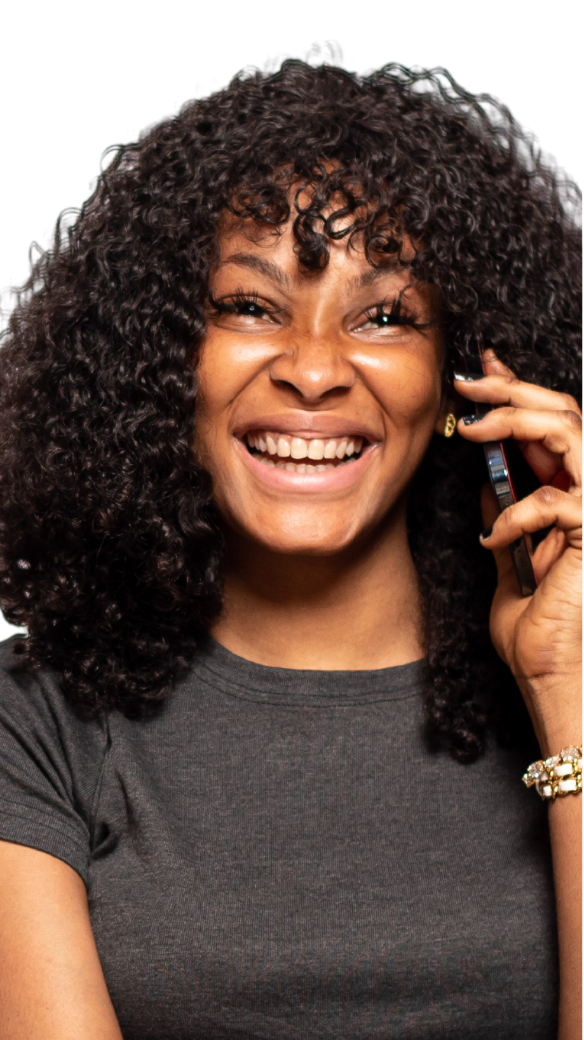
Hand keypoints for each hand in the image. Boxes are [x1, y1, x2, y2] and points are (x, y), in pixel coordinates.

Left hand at [455, 347, 581, 710]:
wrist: (548, 669)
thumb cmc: (531, 621)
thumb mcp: (505, 552)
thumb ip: (503, 512)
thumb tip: (484, 477)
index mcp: (573, 490)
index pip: (552, 423)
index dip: (517, 390)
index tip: (479, 369)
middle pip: (567, 412)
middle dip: (514, 389)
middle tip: (467, 384)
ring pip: (573, 433)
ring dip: (518, 421)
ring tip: (472, 428)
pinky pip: (557, 501)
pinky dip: (516, 514)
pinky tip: (492, 540)